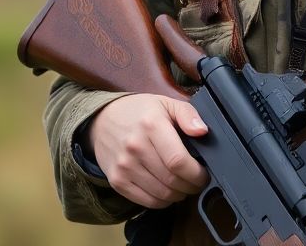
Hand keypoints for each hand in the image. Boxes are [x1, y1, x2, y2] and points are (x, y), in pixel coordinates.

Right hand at [87, 93, 210, 208]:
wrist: (102, 120)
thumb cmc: (139, 112)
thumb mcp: (166, 103)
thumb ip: (188, 115)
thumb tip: (202, 131)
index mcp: (151, 125)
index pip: (178, 161)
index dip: (196, 174)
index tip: (203, 173)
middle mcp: (135, 147)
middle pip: (172, 180)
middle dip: (191, 185)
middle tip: (196, 181)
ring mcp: (124, 166)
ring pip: (162, 194)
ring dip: (179, 194)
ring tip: (183, 184)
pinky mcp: (116, 181)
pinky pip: (147, 201)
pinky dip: (162, 201)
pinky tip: (166, 190)